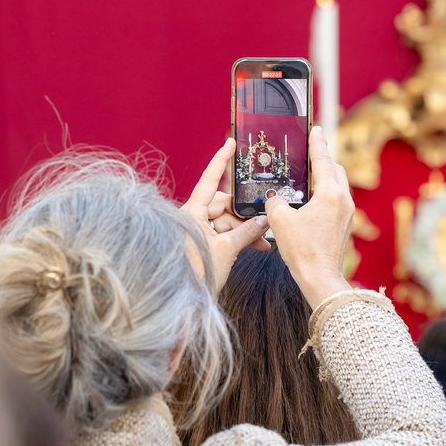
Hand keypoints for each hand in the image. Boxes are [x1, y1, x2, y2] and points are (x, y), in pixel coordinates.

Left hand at [181, 138, 269, 289]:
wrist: (181, 303)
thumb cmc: (195, 275)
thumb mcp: (225, 252)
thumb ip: (246, 233)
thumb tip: (263, 221)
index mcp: (190, 213)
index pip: (209, 180)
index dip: (220, 160)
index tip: (229, 143)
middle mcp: (191, 218)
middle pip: (223, 205)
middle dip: (244, 215)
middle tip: (264, 225)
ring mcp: (195, 232)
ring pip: (225, 222)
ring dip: (243, 231)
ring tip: (262, 244)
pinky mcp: (200, 244)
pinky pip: (222, 234)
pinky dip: (237, 239)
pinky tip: (253, 247)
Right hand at [264, 126, 353, 308]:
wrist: (320, 279)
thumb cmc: (303, 251)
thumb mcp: (279, 221)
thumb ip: (274, 202)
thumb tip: (274, 198)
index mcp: (330, 194)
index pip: (323, 159)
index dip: (317, 143)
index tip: (316, 129)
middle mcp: (343, 201)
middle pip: (335, 170)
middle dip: (323, 161)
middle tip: (309, 155)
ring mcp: (347, 214)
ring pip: (338, 187)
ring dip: (325, 179)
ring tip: (308, 179)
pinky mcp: (345, 227)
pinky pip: (337, 202)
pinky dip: (325, 196)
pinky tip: (310, 204)